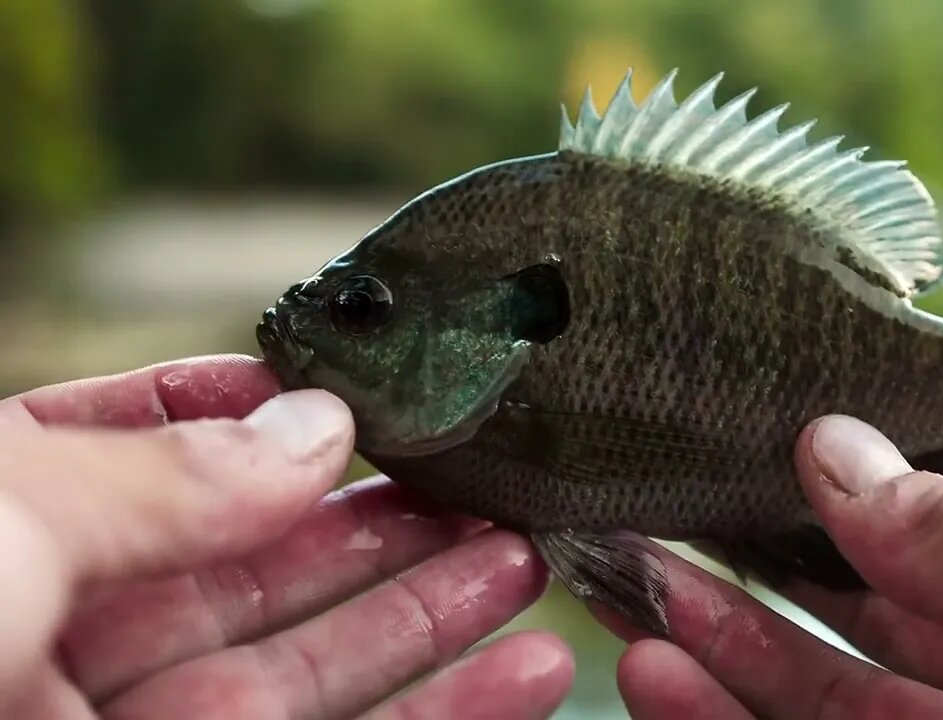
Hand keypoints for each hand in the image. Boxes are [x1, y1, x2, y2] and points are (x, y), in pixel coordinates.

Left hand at [0, 355, 571, 718]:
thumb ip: (161, 476)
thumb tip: (311, 426)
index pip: (134, 461)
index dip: (245, 420)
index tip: (351, 397)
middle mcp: (50, 652)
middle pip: (247, 574)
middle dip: (371, 525)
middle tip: (482, 486)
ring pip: (305, 680)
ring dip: (426, 623)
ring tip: (522, 563)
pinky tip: (521, 678)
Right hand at [605, 417, 942, 719]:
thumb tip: (832, 448)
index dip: (855, 453)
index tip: (753, 412)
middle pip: (872, 596)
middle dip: (756, 553)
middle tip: (652, 504)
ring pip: (830, 691)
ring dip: (720, 642)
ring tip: (624, 583)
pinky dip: (734, 718)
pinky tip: (660, 674)